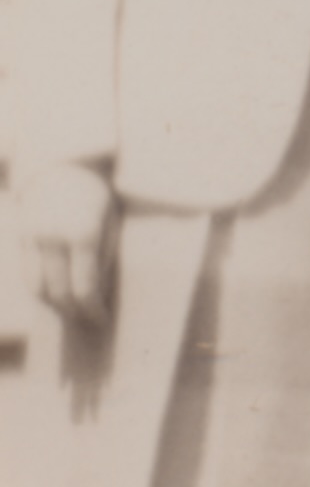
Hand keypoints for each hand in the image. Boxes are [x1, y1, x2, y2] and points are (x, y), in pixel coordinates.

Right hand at [26, 160, 114, 328]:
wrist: (62, 166)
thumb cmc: (95, 196)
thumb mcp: (110, 222)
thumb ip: (103, 260)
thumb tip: (96, 298)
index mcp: (82, 233)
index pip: (84, 288)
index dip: (92, 310)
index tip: (101, 320)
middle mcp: (53, 237)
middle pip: (59, 293)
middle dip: (74, 311)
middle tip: (86, 318)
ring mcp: (32, 237)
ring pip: (37, 289)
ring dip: (54, 305)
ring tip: (70, 308)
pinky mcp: (20, 237)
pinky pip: (28, 274)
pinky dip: (41, 289)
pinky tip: (56, 292)